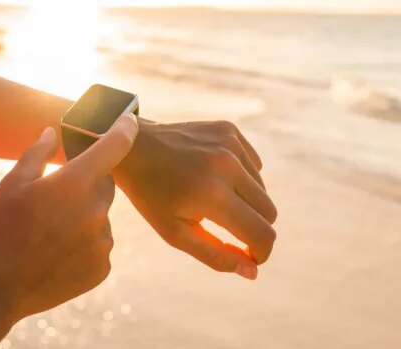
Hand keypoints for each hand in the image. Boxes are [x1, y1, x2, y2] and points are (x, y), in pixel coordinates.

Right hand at [0, 113, 137, 325]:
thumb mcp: (12, 182)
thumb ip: (38, 152)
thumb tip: (51, 131)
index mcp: (75, 183)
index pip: (114, 146)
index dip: (124, 129)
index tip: (129, 120)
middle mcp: (96, 211)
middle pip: (105, 185)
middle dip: (86, 185)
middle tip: (56, 198)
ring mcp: (102, 242)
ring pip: (101, 218)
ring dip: (85, 218)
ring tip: (50, 233)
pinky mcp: (102, 268)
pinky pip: (100, 245)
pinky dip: (85, 245)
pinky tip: (57, 253)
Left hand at [114, 119, 275, 279]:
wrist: (131, 146)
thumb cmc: (150, 195)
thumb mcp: (174, 232)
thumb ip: (215, 255)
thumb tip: (253, 272)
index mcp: (212, 195)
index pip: (261, 234)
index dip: (260, 253)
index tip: (249, 257)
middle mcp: (226, 166)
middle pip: (268, 212)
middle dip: (254, 227)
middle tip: (229, 229)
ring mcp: (229, 143)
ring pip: (262, 189)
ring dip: (246, 201)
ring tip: (212, 198)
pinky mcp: (229, 129)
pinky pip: (254, 164)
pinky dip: (242, 176)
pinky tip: (214, 175)